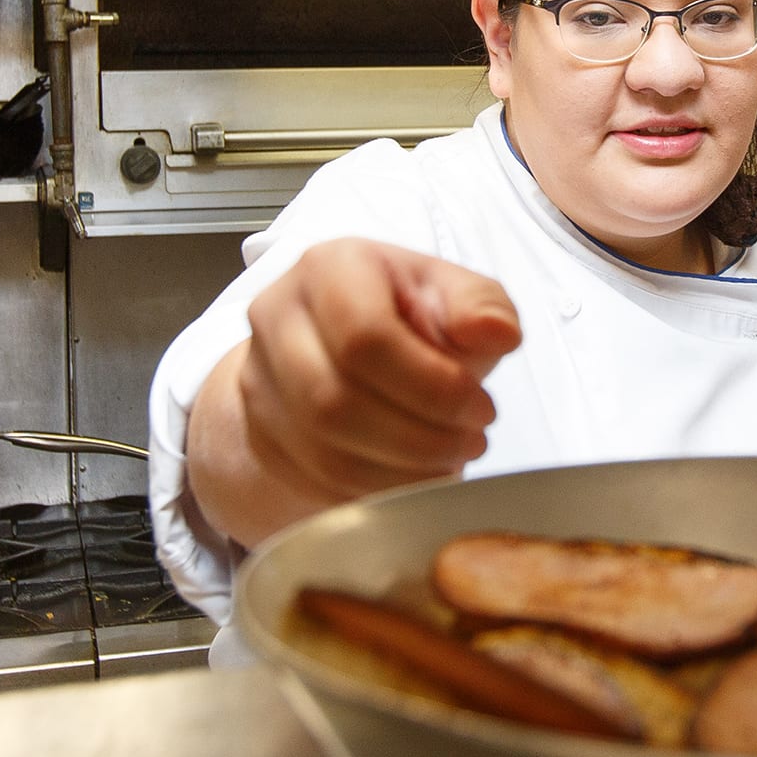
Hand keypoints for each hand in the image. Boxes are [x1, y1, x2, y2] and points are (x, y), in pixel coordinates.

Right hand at [188, 238, 522, 544]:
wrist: (344, 348)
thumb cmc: (409, 317)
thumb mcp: (454, 295)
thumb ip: (481, 308)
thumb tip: (496, 332)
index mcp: (329, 267)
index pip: (364, 336)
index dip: (430, 384)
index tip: (479, 406)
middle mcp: (279, 315)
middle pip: (335, 399)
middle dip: (419, 435)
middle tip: (471, 440)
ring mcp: (260, 377)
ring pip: (323, 447)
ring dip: (402, 468)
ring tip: (450, 458)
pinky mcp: (263, 430)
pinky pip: (317, 478)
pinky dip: (379, 488)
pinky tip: (417, 476)